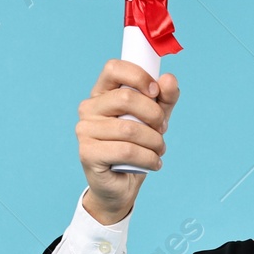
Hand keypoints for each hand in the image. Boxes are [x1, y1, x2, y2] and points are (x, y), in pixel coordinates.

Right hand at [76, 58, 180, 223]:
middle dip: (154, 115)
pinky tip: (154, 163)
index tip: (155, 91)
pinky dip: (148, 158)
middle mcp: (88, 109)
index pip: (114, 68)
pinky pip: (126, 150)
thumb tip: (168, 79)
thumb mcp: (155, 118)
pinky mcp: (87, 153)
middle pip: (126, 98)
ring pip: (129, 129)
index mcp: (102, 93)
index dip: (138, 76)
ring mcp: (85, 131)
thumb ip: (164, 98)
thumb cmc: (136, 146)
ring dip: (154, 141)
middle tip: (163, 129)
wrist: (121, 185)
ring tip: (159, 150)